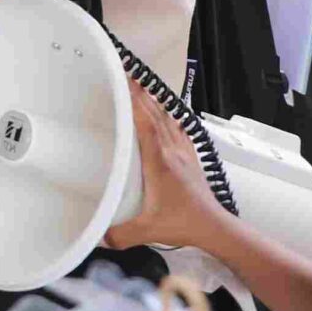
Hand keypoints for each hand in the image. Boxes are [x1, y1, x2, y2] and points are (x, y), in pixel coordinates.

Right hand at [107, 82, 228, 252]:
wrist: (214, 226)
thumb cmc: (183, 224)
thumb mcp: (147, 231)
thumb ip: (119, 235)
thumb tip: (96, 237)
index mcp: (159, 161)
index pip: (146, 122)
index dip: (133, 100)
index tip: (121, 81)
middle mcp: (172, 151)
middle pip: (155, 113)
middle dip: (139, 91)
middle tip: (124, 73)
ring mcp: (183, 152)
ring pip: (167, 117)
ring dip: (153, 99)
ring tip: (140, 84)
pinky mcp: (190, 157)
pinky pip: (177, 127)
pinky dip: (168, 113)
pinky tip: (165, 109)